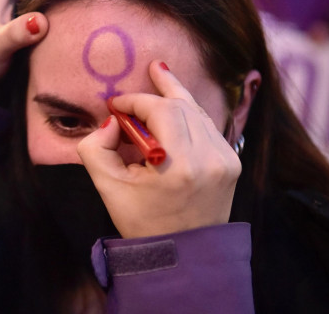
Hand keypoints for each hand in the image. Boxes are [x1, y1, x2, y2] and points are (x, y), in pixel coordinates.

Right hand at [77, 61, 240, 238]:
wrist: (184, 256)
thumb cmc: (143, 222)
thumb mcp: (107, 187)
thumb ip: (96, 148)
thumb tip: (112, 122)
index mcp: (179, 166)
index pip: (160, 110)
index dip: (135, 100)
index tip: (115, 104)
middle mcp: (209, 159)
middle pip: (182, 105)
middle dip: (156, 93)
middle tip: (146, 73)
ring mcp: (225, 160)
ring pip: (197, 111)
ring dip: (175, 98)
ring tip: (161, 74)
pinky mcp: (232, 163)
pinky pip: (207, 126)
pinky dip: (189, 115)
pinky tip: (176, 108)